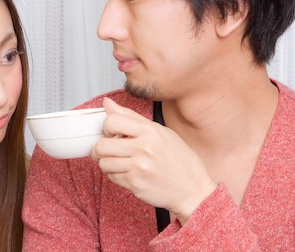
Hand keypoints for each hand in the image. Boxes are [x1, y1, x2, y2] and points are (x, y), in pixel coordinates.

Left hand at [91, 98, 216, 223]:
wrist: (194, 190)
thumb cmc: (180, 160)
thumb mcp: (161, 132)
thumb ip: (131, 117)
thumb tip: (107, 103)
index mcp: (150, 131)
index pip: (111, 121)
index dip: (106, 128)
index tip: (111, 133)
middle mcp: (144, 148)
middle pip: (101, 145)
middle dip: (100, 149)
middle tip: (108, 151)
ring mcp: (139, 167)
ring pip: (103, 163)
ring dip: (108, 164)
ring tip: (121, 163)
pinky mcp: (135, 184)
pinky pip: (112, 178)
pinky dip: (116, 176)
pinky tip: (129, 174)